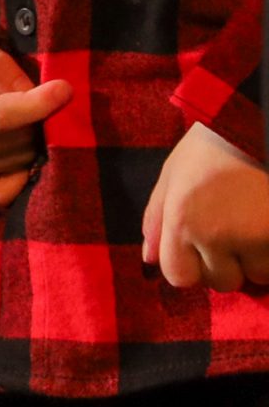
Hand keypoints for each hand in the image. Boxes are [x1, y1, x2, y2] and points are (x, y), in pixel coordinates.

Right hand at [0, 31, 70, 206]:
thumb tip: (35, 90)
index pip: (3, 115)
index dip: (39, 103)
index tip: (64, 88)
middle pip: (19, 137)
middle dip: (35, 115)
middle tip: (23, 93)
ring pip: (22, 158)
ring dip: (29, 137)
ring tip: (11, 114)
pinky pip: (11, 188)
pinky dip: (22, 169)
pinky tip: (13, 146)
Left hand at [143, 120, 268, 291]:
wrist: (256, 124)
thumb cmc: (214, 147)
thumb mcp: (173, 175)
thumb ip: (157, 219)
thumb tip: (149, 261)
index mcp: (181, 220)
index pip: (180, 277)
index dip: (192, 268)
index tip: (203, 252)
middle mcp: (214, 233)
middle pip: (221, 282)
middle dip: (228, 266)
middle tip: (234, 235)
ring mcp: (253, 235)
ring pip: (257, 276)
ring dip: (258, 260)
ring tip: (255, 225)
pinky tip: (267, 225)